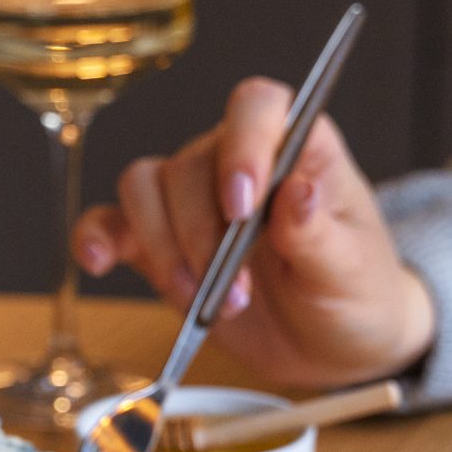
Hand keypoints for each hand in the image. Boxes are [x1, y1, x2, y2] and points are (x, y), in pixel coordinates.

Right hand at [74, 77, 435, 387]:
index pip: (258, 107)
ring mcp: (192, 201)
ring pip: (144, 189)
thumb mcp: (351, 271)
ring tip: (199, 302)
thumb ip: (320, 234)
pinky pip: (112, 222)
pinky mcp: (160, 243)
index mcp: (298, 148)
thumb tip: (298, 192)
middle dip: (202, 237)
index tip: (242, 206)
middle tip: (235, 296)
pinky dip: (97, 237)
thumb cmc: (354, 293)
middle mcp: (236, 160)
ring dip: (163, 250)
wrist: (330, 344)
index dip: (242, 145)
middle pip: (189, 165)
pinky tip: (99, 261)